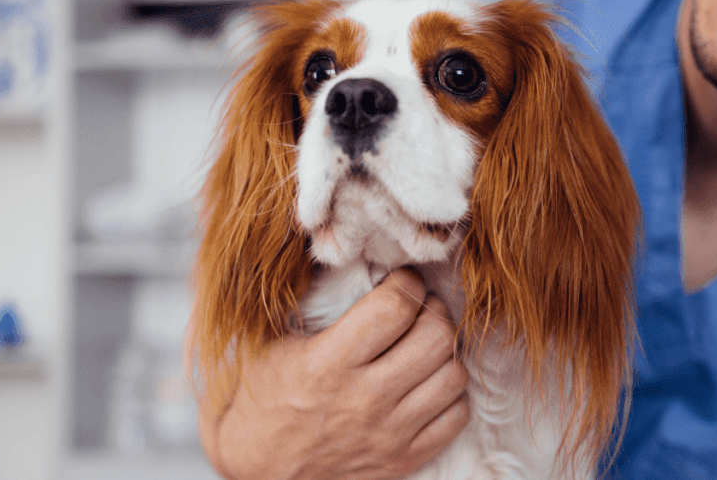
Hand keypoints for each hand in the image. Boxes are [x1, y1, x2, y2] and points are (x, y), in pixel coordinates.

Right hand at [195, 268, 469, 479]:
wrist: (262, 473)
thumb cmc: (265, 399)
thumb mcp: (274, 345)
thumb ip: (316, 306)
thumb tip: (359, 258)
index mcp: (328, 364)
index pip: (394, 308)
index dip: (406, 284)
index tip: (401, 281)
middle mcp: (365, 399)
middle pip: (435, 337)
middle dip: (434, 311)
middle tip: (420, 308)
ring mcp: (389, 433)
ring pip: (452, 375)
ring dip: (445, 352)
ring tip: (425, 344)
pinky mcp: (403, 459)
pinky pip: (455, 417)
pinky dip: (450, 395)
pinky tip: (427, 382)